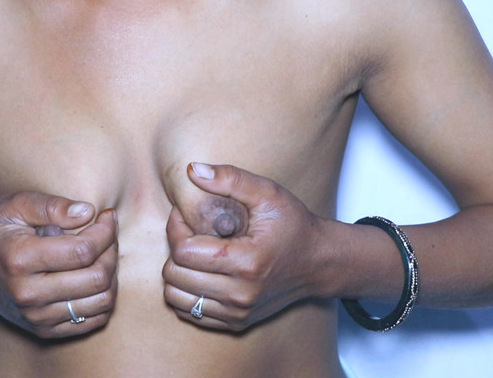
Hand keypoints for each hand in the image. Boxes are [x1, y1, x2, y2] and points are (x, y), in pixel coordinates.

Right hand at [0, 191, 117, 337]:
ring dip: (112, 273)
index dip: (105, 231)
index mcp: (20, 259)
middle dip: (111, 250)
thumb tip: (87, 213)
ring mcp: (38, 317)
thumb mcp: (15, 206)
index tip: (106, 216)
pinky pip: (95, 319)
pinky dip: (104, 296)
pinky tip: (93, 274)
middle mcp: (28, 294)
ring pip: (102, 301)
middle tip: (106, 233)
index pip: (83, 251)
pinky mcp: (46, 330)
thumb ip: (51, 205)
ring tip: (102, 253)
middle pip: (97, 278)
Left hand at [162, 163, 329, 330]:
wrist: (319, 262)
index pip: (183, 251)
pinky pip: (189, 312)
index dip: (176, 227)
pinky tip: (201, 271)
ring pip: (175, 297)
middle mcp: (241, 294)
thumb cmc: (293, 225)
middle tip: (190, 231)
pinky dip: (186, 291)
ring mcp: (237, 312)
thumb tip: (192, 170)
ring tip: (195, 252)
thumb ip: (230, 179)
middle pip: (174, 275)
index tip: (184, 214)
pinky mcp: (235, 322)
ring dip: (177, 271)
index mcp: (246, 262)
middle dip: (175, 247)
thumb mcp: (268, 193)